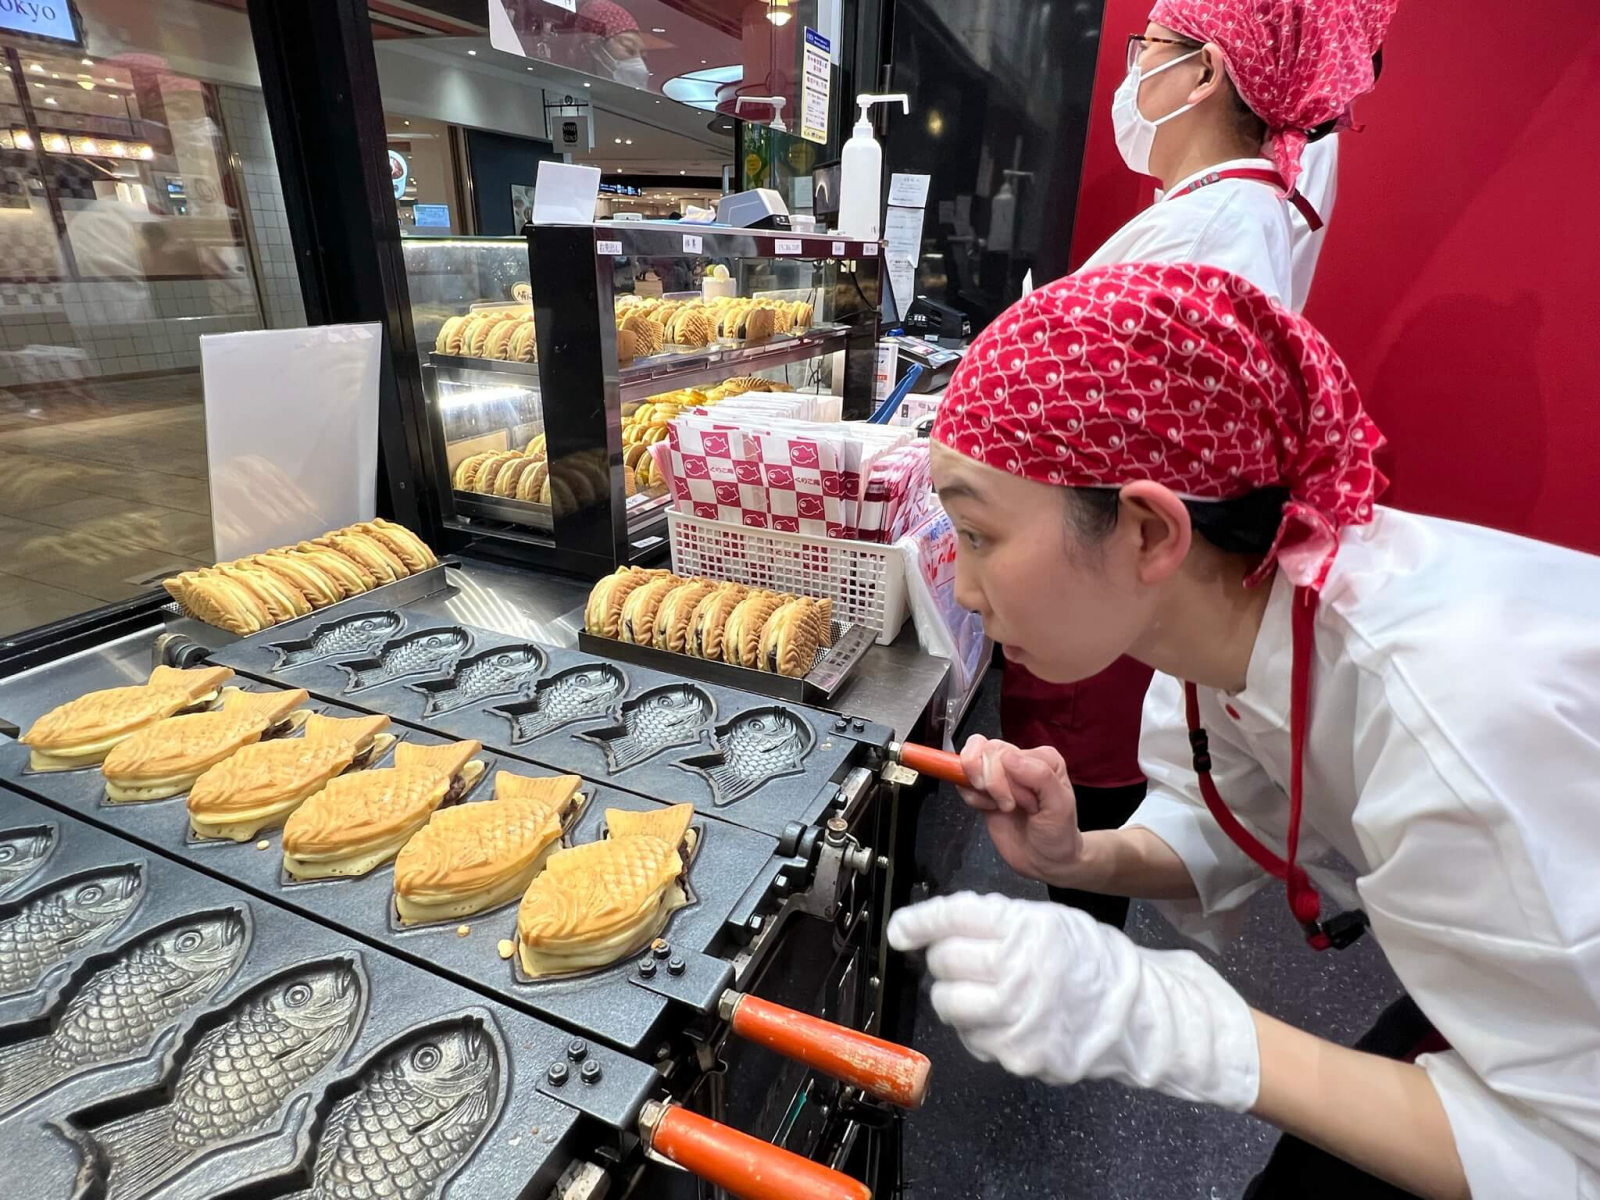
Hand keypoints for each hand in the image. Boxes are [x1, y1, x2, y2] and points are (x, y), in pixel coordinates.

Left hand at [888, 892, 1259, 1110]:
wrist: (1138, 1015)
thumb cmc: (1090, 960)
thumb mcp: (1047, 921)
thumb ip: (994, 921)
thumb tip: (936, 927)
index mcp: (1024, 929)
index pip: (952, 917)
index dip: (918, 923)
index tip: (901, 930)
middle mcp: (1015, 972)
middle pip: (944, 961)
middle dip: (947, 958)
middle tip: (966, 959)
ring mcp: (1014, 1018)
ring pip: (948, 1002)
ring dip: (955, 994)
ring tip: (984, 990)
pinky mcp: (1015, 1054)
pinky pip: (972, 1037)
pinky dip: (978, 1026)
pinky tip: (1004, 1017)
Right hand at [957, 735, 1084, 885]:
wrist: (1045, 861)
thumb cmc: (1058, 833)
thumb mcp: (1059, 805)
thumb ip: (1040, 776)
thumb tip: (1008, 756)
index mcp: (1041, 757)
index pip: (1006, 752)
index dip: (1008, 780)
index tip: (1027, 804)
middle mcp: (1019, 760)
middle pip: (985, 752)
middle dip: (994, 785)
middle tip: (1011, 807)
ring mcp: (999, 774)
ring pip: (970, 762)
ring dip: (981, 791)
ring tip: (1002, 808)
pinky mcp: (983, 790)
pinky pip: (962, 781)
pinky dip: (972, 798)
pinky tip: (990, 810)